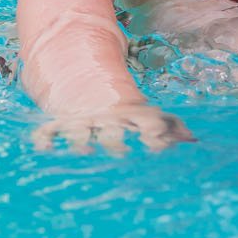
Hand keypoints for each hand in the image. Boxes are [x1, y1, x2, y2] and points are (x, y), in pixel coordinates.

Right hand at [32, 102, 192, 155]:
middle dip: (116, 141)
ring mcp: (83, 120)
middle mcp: (106, 118)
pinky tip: (44, 147)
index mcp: (130, 115)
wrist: (89, 84)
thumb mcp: (149, 114)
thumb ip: (171, 125)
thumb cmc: (127, 112)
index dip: (150, 129)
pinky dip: (44, 137)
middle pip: (111, 130)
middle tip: (123, 153)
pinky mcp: (62, 124)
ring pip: (80, 130)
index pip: (143, 120)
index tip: (157, 137)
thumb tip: (193, 138)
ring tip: (84, 150)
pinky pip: (49, 130)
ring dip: (80, 139)